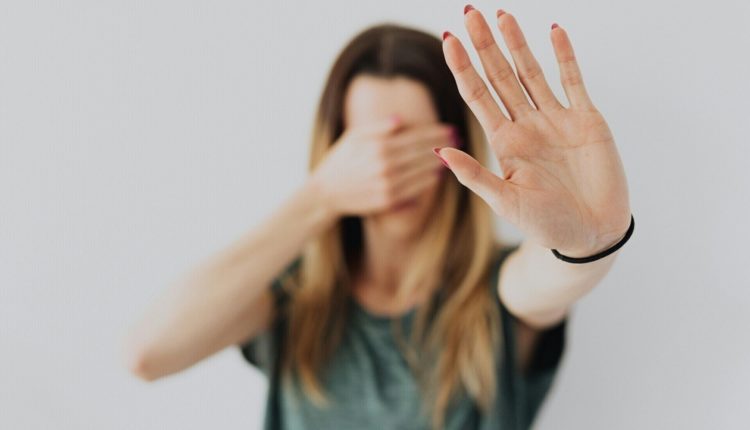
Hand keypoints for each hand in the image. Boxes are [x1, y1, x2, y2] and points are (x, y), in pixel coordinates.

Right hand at [311, 117, 456, 216]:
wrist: (325, 194)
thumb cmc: (340, 161)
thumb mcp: (353, 137)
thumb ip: (378, 128)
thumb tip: (401, 120)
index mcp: (378, 146)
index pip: (414, 137)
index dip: (435, 132)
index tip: (450, 127)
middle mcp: (385, 166)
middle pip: (422, 153)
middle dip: (443, 145)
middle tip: (458, 140)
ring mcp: (387, 185)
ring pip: (422, 172)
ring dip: (439, 163)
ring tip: (453, 156)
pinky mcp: (388, 201)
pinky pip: (414, 190)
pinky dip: (428, 181)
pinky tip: (437, 175)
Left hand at [437, 8, 630, 256]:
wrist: (592, 234)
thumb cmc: (547, 224)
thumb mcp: (506, 202)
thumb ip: (475, 176)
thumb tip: (439, 152)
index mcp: (504, 143)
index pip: (478, 96)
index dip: (463, 68)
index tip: (448, 40)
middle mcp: (526, 125)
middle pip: (500, 76)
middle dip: (484, 45)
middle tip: (469, 13)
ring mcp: (556, 120)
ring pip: (532, 72)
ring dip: (517, 43)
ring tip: (501, 14)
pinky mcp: (586, 120)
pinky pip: (574, 81)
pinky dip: (565, 56)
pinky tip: (554, 31)